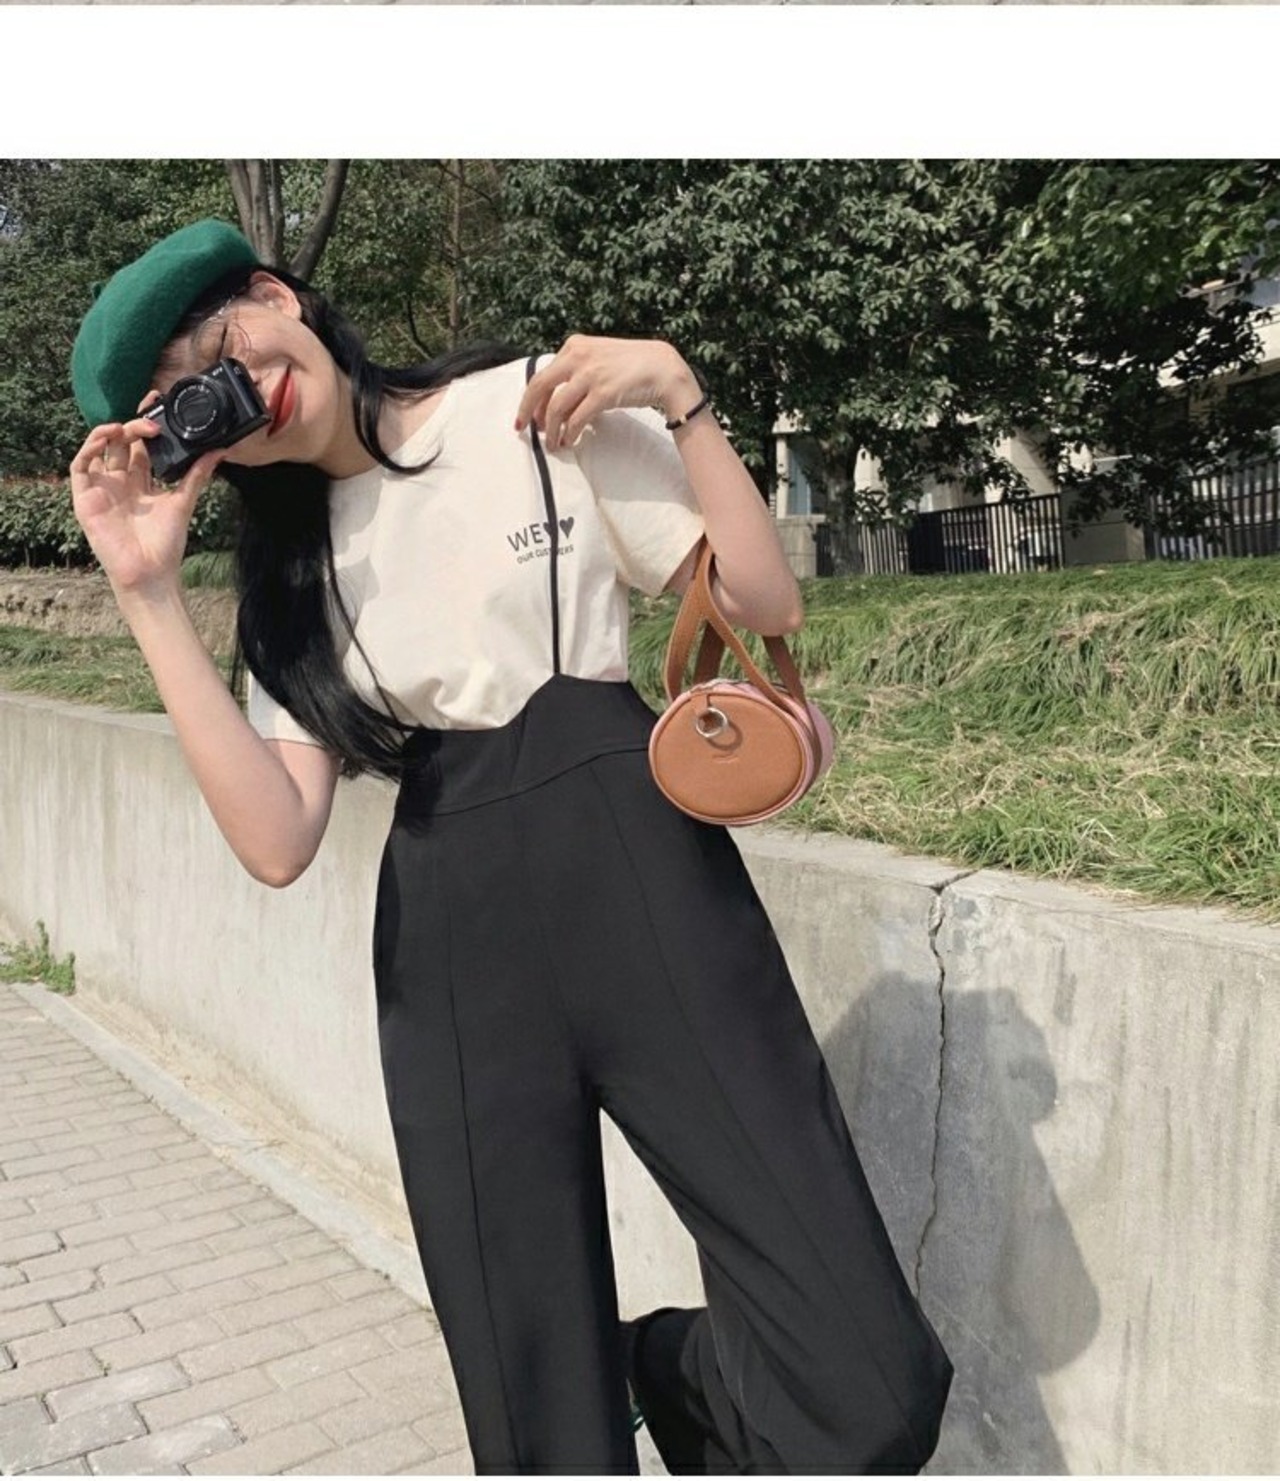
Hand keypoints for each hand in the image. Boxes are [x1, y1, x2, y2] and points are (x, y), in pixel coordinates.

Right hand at [68, 411, 225, 597]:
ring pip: (98, 448)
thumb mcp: (183, 501)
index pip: (141, 445)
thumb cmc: (165, 543)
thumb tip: (219, 451)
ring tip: (129, 426)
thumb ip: (197, 475)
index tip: (156, 404)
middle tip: (150, 417)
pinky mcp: (85, 497)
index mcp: (142, 481)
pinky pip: (80, 466)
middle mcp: (120, 482)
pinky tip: (107, 437)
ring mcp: (102, 488)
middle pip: (121, 443)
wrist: (149, 572)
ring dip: (110, 432)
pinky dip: (90, 447)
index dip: (146, 424)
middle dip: (133, 425)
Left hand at [515, 334, 701, 450]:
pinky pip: (577, 418)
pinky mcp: (603, 393)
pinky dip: (569, 433)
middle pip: (540, 387)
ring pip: (557, 407)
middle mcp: (578, 357)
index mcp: (575, 346)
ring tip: (552, 443)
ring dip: (551, 429)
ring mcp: (590, 374)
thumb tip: (557, 398)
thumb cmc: (632, 365)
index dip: (530, 399)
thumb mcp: (599, 356)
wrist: (662, 368)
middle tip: (525, 430)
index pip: (542, 374)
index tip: (527, 415)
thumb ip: (577, 369)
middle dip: (528, 412)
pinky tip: (569, 440)